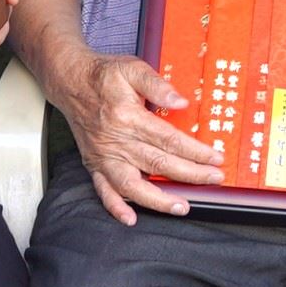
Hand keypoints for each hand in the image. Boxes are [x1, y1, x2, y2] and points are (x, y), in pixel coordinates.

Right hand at [59, 49, 221, 224]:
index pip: (169, 139)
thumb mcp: (131, 68)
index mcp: (129, 116)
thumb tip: (181, 102)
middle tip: (214, 179)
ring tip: (181, 207)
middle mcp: (116, 140)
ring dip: (157, 200)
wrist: (69, 81)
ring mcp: (104, 155)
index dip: (195, 151)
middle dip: (190, 175)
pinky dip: (115, 207)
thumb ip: (157, 85)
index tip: (215, 158)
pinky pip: (103, 190)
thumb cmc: (103, 75)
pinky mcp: (94, 163)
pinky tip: (131, 218)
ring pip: (132, 185)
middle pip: (158, 164)